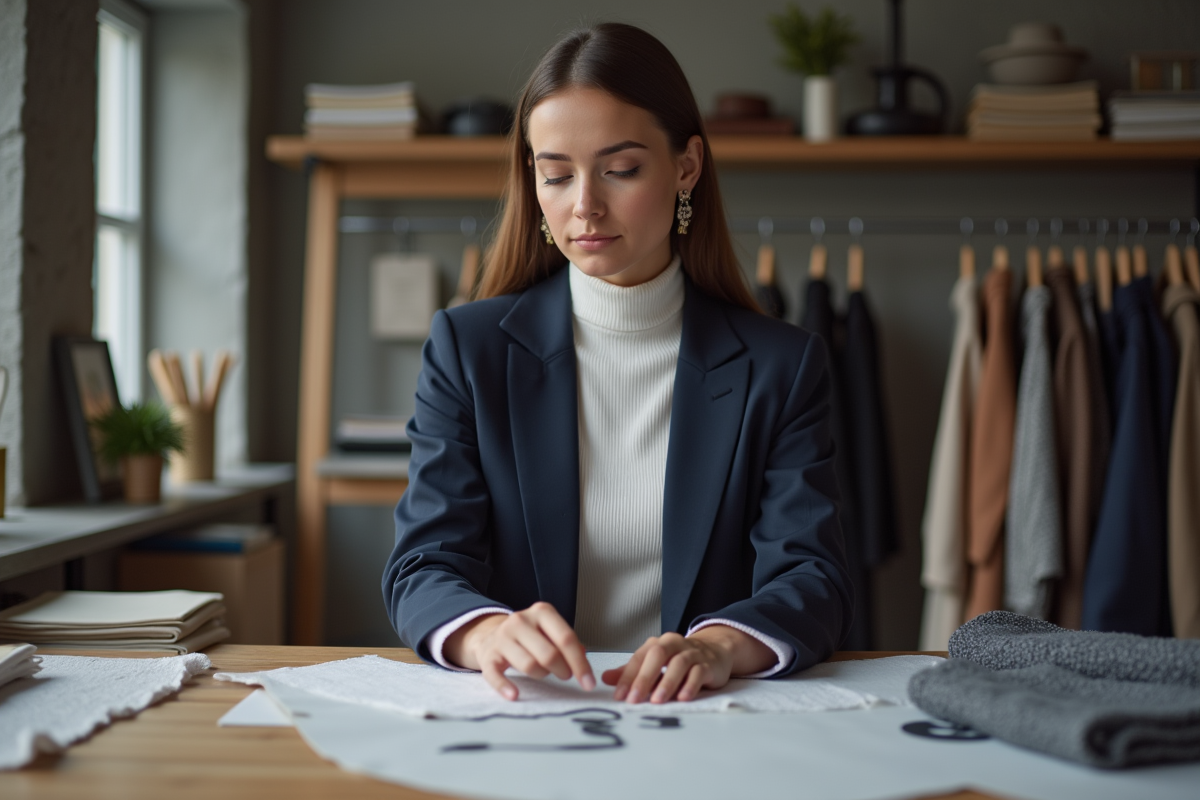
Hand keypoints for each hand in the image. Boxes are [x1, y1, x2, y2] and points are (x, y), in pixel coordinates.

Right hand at [445, 602, 594, 700]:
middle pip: (549, 654)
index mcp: (541, 612)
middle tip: (566, 675)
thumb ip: (567, 643)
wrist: (491, 634)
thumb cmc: (528, 636)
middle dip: (563, 670)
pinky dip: (505, 686)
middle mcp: (521, 621)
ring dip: (542, 675)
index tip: (588, 682)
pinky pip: (496, 675)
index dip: (580, 663)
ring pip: (529, 665)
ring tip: (543, 673)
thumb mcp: (549, 631)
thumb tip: (582, 658)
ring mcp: (502, 637)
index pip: (566, 638)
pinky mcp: (488, 656)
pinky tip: (514, 694)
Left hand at [600, 626, 774, 703]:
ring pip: (679, 663)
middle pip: (657, 655)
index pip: (639, 658)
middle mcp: (674, 644)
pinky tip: (683, 697)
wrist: (714, 651)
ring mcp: (692, 653)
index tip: (619, 695)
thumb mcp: (654, 664)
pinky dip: (690, 684)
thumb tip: (606, 679)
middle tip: (634, 699)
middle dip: (644, 678)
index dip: (627, 676)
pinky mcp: (708, 664)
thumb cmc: (679, 659)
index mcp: (657, 644)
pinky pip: (698, 672)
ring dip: (667, 682)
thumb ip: (632, 672)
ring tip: (657, 700)